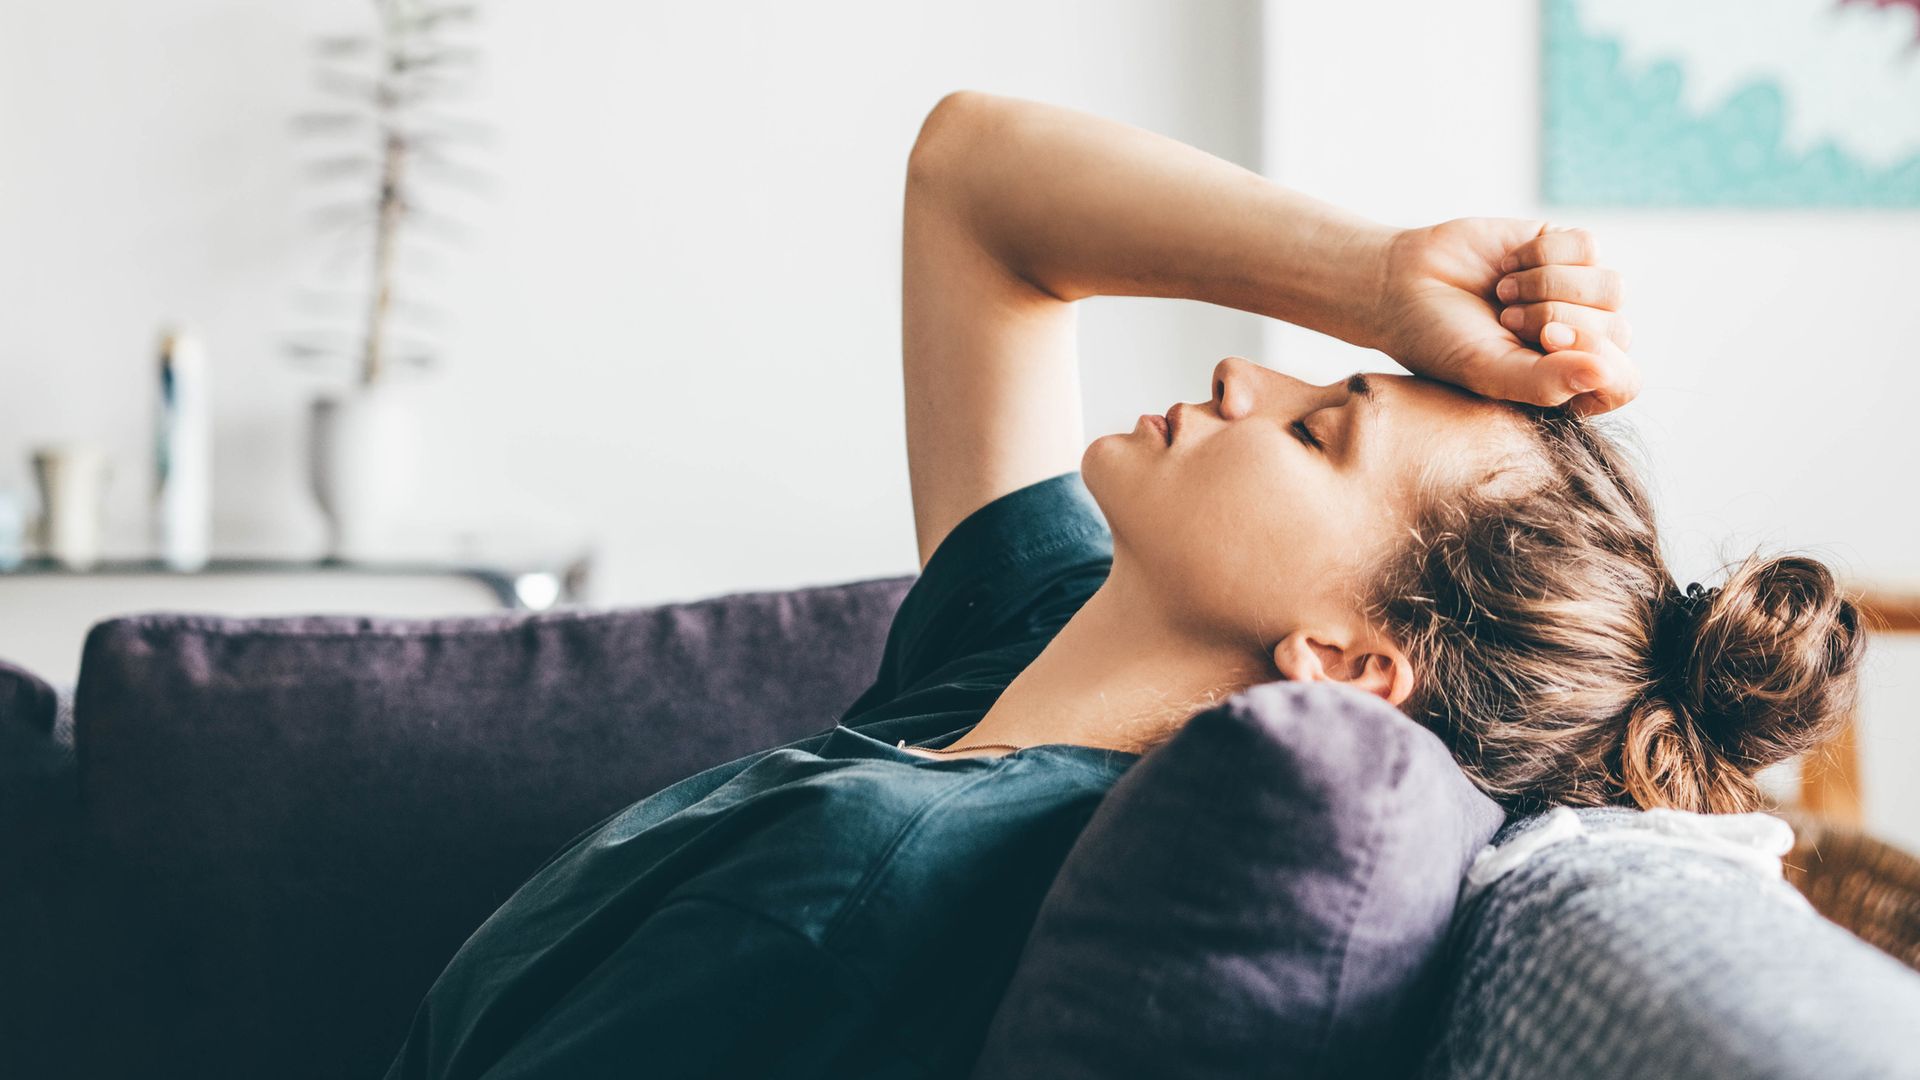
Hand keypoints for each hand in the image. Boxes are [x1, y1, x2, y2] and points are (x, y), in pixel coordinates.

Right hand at [1372, 218, 1638, 414]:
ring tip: (1505, 294)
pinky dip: (1542, 254)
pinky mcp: (1565, 250)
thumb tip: (1606, 373)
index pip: (1622, 381)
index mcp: (1566, 384)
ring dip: (1549, 287)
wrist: (1402, 283)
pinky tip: (1509, 264)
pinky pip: (1588, 247)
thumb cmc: (1440, 341)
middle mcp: (1581, 341)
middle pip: (1617, 331)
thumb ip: (1547, 382)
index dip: (1592, 358)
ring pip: (1611, 287)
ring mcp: (1577, 294)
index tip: (1544, 342)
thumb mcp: (1488, 372)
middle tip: (1506, 319)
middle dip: (1557, 319)